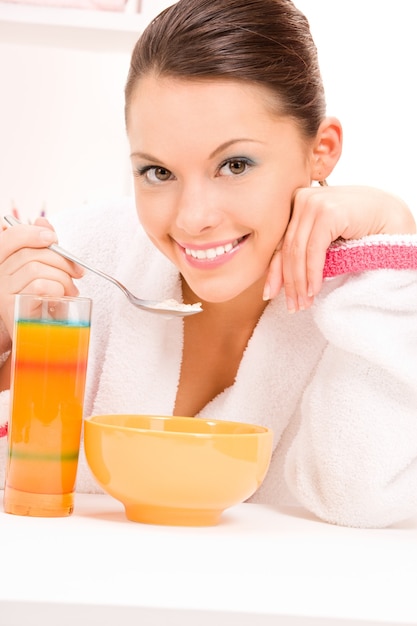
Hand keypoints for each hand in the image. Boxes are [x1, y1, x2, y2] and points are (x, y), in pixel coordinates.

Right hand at [0, 217, 83, 336]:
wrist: (35, 334)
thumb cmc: (41, 301)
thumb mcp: (43, 270)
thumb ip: (41, 246)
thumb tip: (42, 220)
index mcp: (3, 261)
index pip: (11, 236)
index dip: (33, 232)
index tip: (54, 238)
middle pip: (30, 253)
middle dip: (62, 260)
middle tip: (77, 273)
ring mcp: (3, 291)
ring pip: (37, 269)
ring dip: (63, 278)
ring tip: (70, 290)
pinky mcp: (12, 307)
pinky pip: (40, 286)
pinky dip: (57, 290)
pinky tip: (61, 298)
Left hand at [263, 185, 415, 311]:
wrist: (389, 214)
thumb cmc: (356, 226)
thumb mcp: (322, 235)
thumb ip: (302, 246)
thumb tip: (277, 278)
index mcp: (295, 201)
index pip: (280, 242)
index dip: (274, 271)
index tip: (269, 295)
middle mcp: (301, 198)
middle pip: (287, 249)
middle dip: (288, 282)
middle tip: (292, 306)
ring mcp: (313, 203)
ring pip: (298, 252)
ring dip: (300, 282)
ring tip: (303, 303)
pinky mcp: (328, 212)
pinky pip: (313, 251)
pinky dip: (312, 274)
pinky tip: (314, 290)